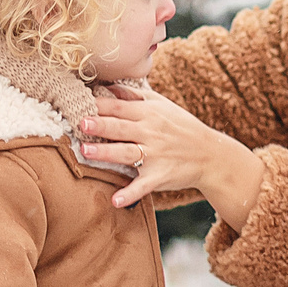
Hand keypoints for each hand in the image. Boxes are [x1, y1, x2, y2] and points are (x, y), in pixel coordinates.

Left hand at [80, 89, 264, 224]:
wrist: (210, 154)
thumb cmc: (182, 126)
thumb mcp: (162, 105)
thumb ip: (135, 96)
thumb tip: (108, 85)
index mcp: (149, 113)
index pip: (119, 106)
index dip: (99, 104)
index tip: (78, 101)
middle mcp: (151, 132)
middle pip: (121, 127)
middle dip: (100, 124)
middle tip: (80, 122)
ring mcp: (155, 155)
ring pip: (127, 152)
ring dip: (106, 152)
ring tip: (86, 151)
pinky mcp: (159, 176)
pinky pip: (143, 186)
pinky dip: (130, 194)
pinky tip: (115, 201)